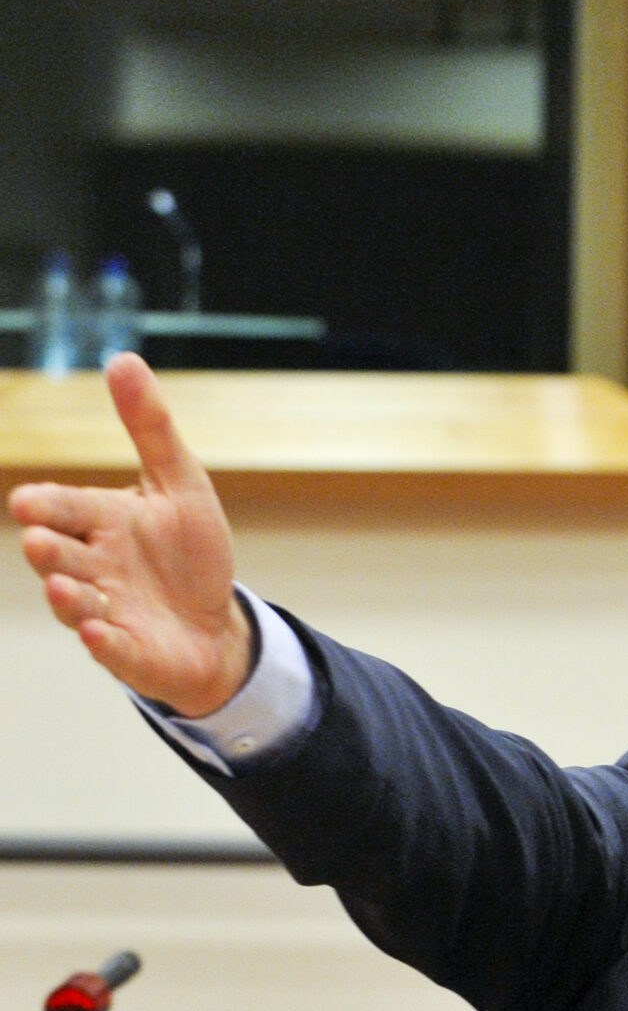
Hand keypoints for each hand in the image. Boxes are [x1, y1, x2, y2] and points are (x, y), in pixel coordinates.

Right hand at [9, 353, 251, 717]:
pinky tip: (97, 632)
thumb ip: (151, 428)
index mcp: (100, 522)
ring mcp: (106, 610)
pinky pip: (110, 647)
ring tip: (62, 587)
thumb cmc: (189, 553)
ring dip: (66, 596)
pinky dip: (102, 641)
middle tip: (38, 538)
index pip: (64, 508)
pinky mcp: (127, 651)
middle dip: (48, 548)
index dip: (48, 506)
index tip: (29, 502)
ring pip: (74, 602)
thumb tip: (123, 359)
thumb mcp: (181, 484)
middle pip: (59, 555)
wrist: (216, 624)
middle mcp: (93, 566)